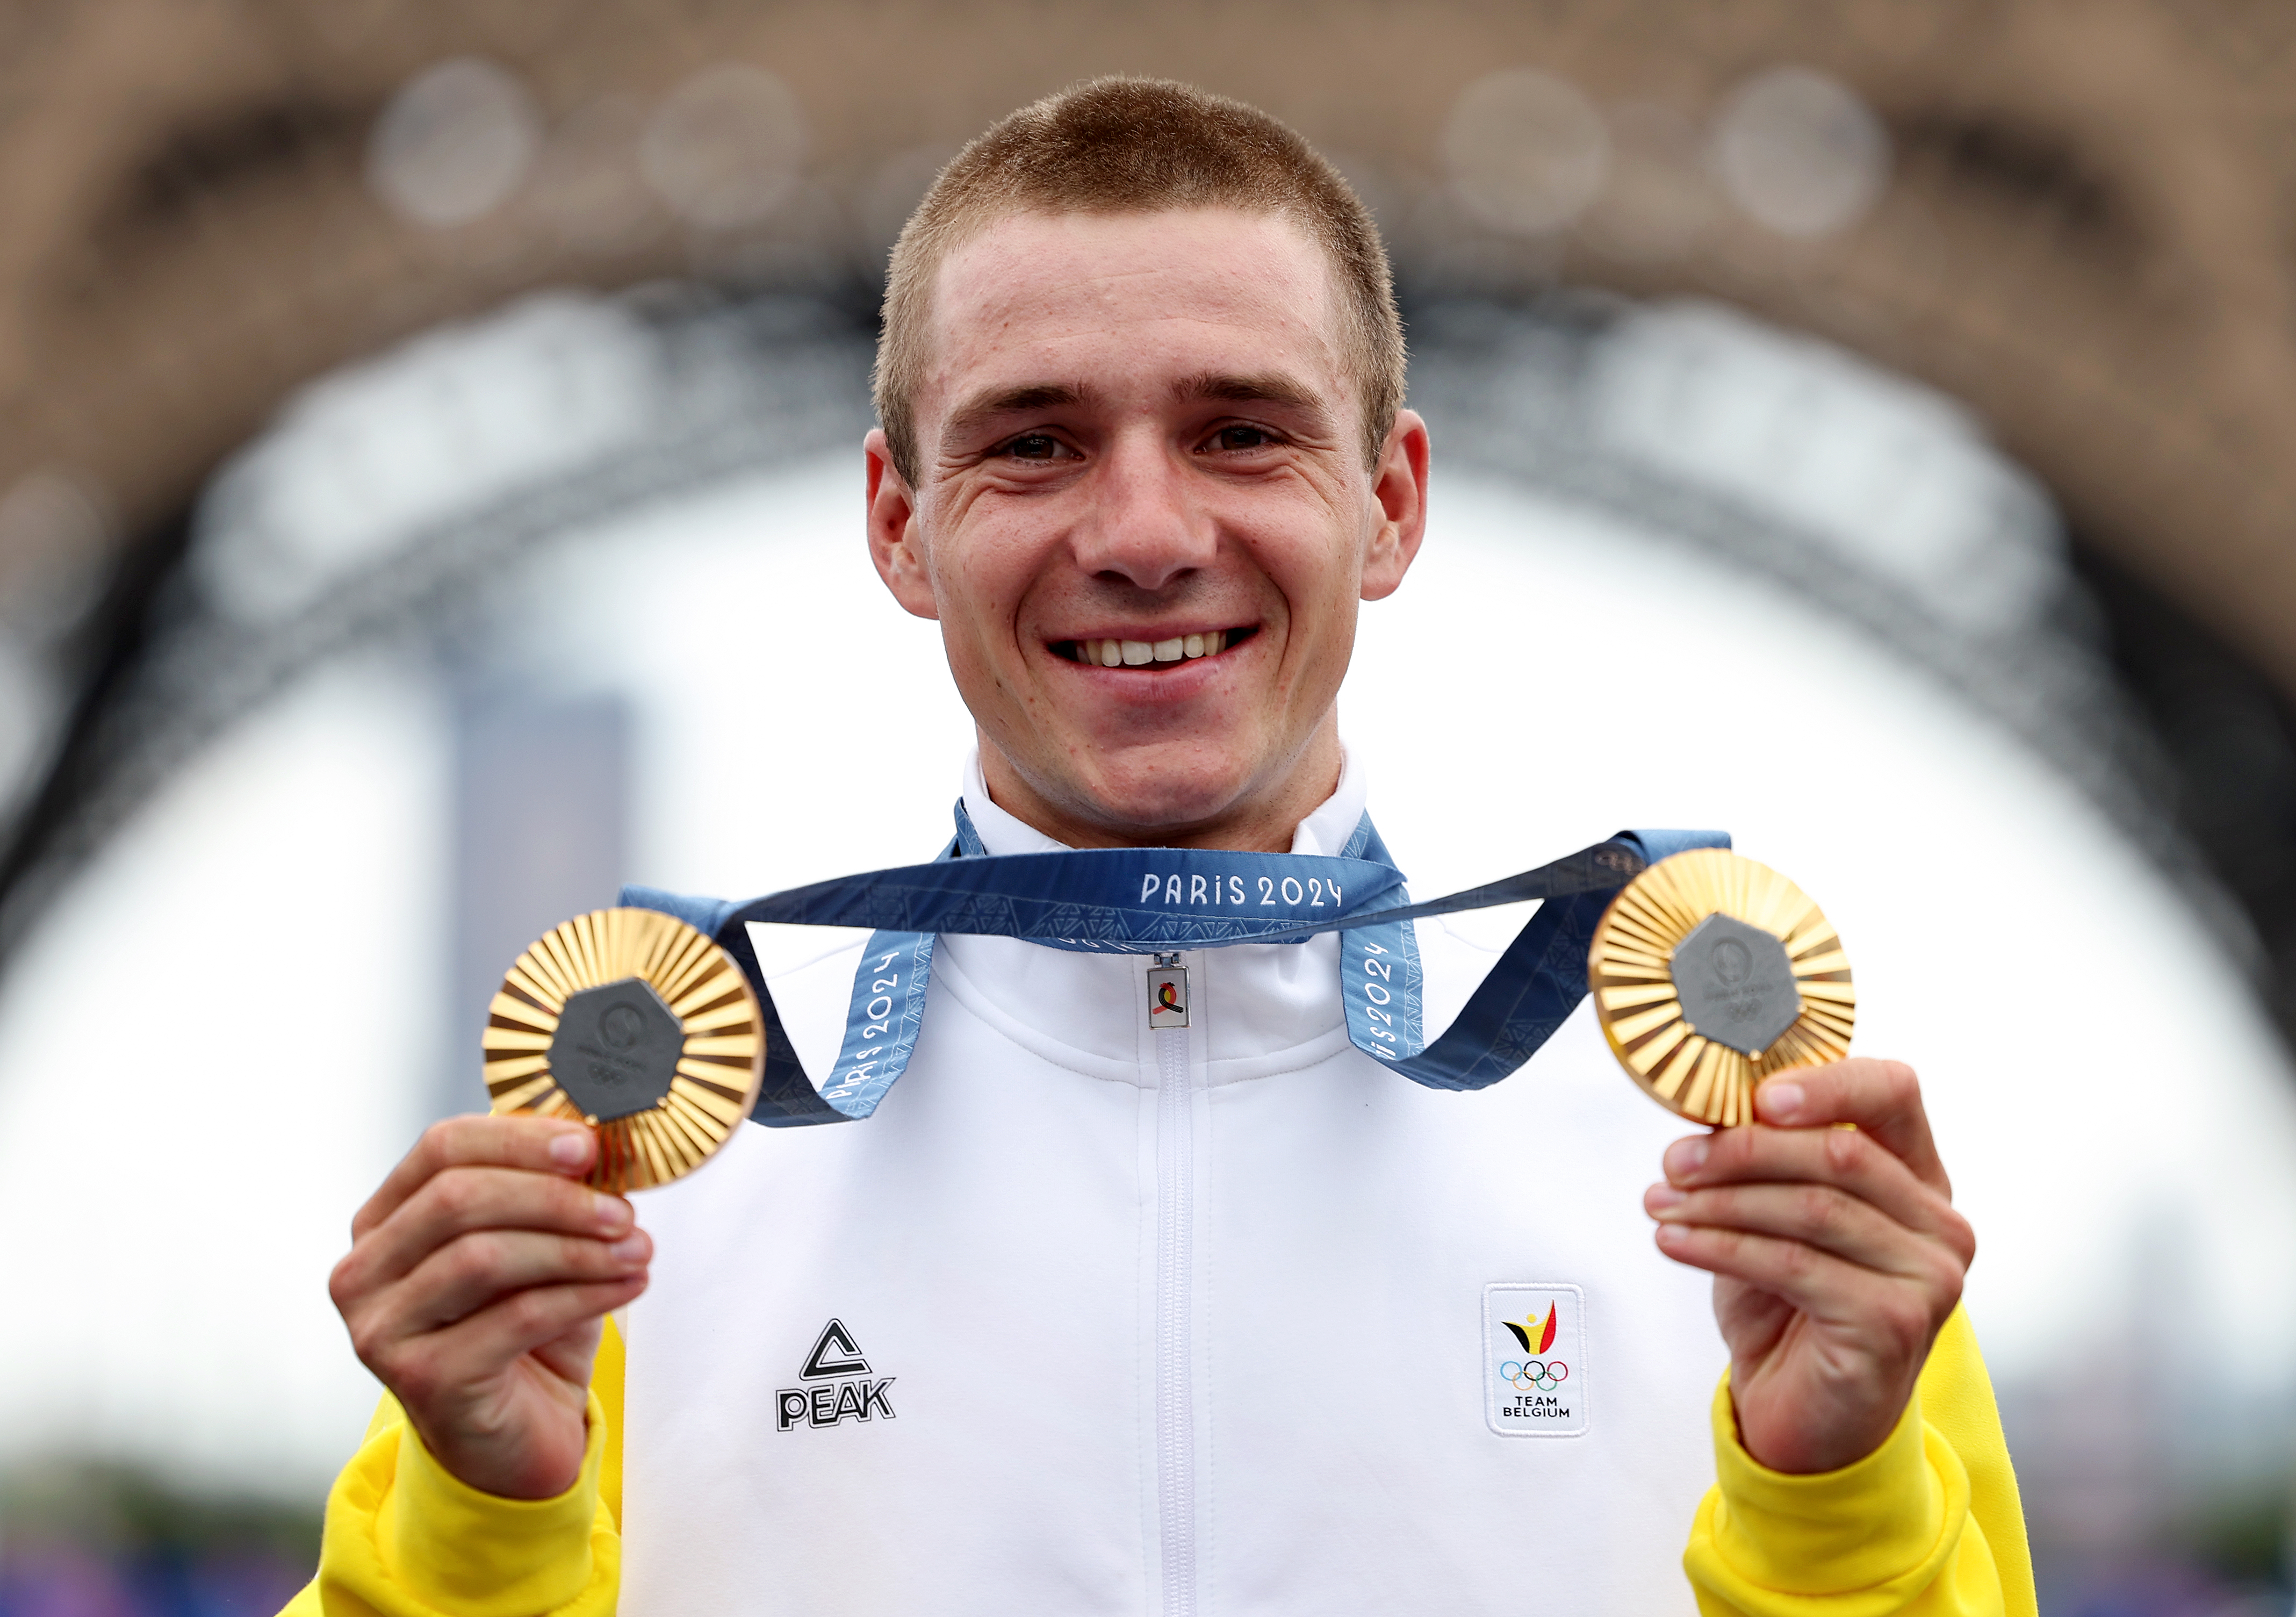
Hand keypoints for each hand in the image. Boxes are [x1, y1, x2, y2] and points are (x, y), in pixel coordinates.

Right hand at [328, 1115, 650, 1498]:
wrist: (515, 1436)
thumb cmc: (521, 1332)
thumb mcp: (532, 1247)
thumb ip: (544, 1193)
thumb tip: (592, 1141)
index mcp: (383, 1222)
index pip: (440, 1148)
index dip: (518, 1138)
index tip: (588, 1146)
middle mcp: (364, 1273)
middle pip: (458, 1197)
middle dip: (554, 1196)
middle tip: (622, 1210)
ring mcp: (383, 1329)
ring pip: (484, 1256)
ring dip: (576, 1247)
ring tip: (637, 1249)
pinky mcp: (423, 1379)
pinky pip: (516, 1316)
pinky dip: (584, 1294)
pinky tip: (628, 1285)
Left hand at [1643, 1059, 1974, 1473]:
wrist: (1804, 1417)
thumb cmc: (1789, 1307)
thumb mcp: (1773, 1216)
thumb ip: (1764, 1159)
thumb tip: (1709, 1108)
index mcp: (1919, 1178)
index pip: (1893, 1092)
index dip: (1825, 1082)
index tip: (1755, 1095)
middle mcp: (1940, 1224)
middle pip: (1840, 1151)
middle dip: (1743, 1150)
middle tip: (1673, 1161)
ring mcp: (1928, 1276)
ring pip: (1812, 1208)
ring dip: (1721, 1200)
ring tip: (1660, 1203)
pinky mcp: (1894, 1323)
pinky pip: (1793, 1264)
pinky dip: (1721, 1246)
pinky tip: (1675, 1242)